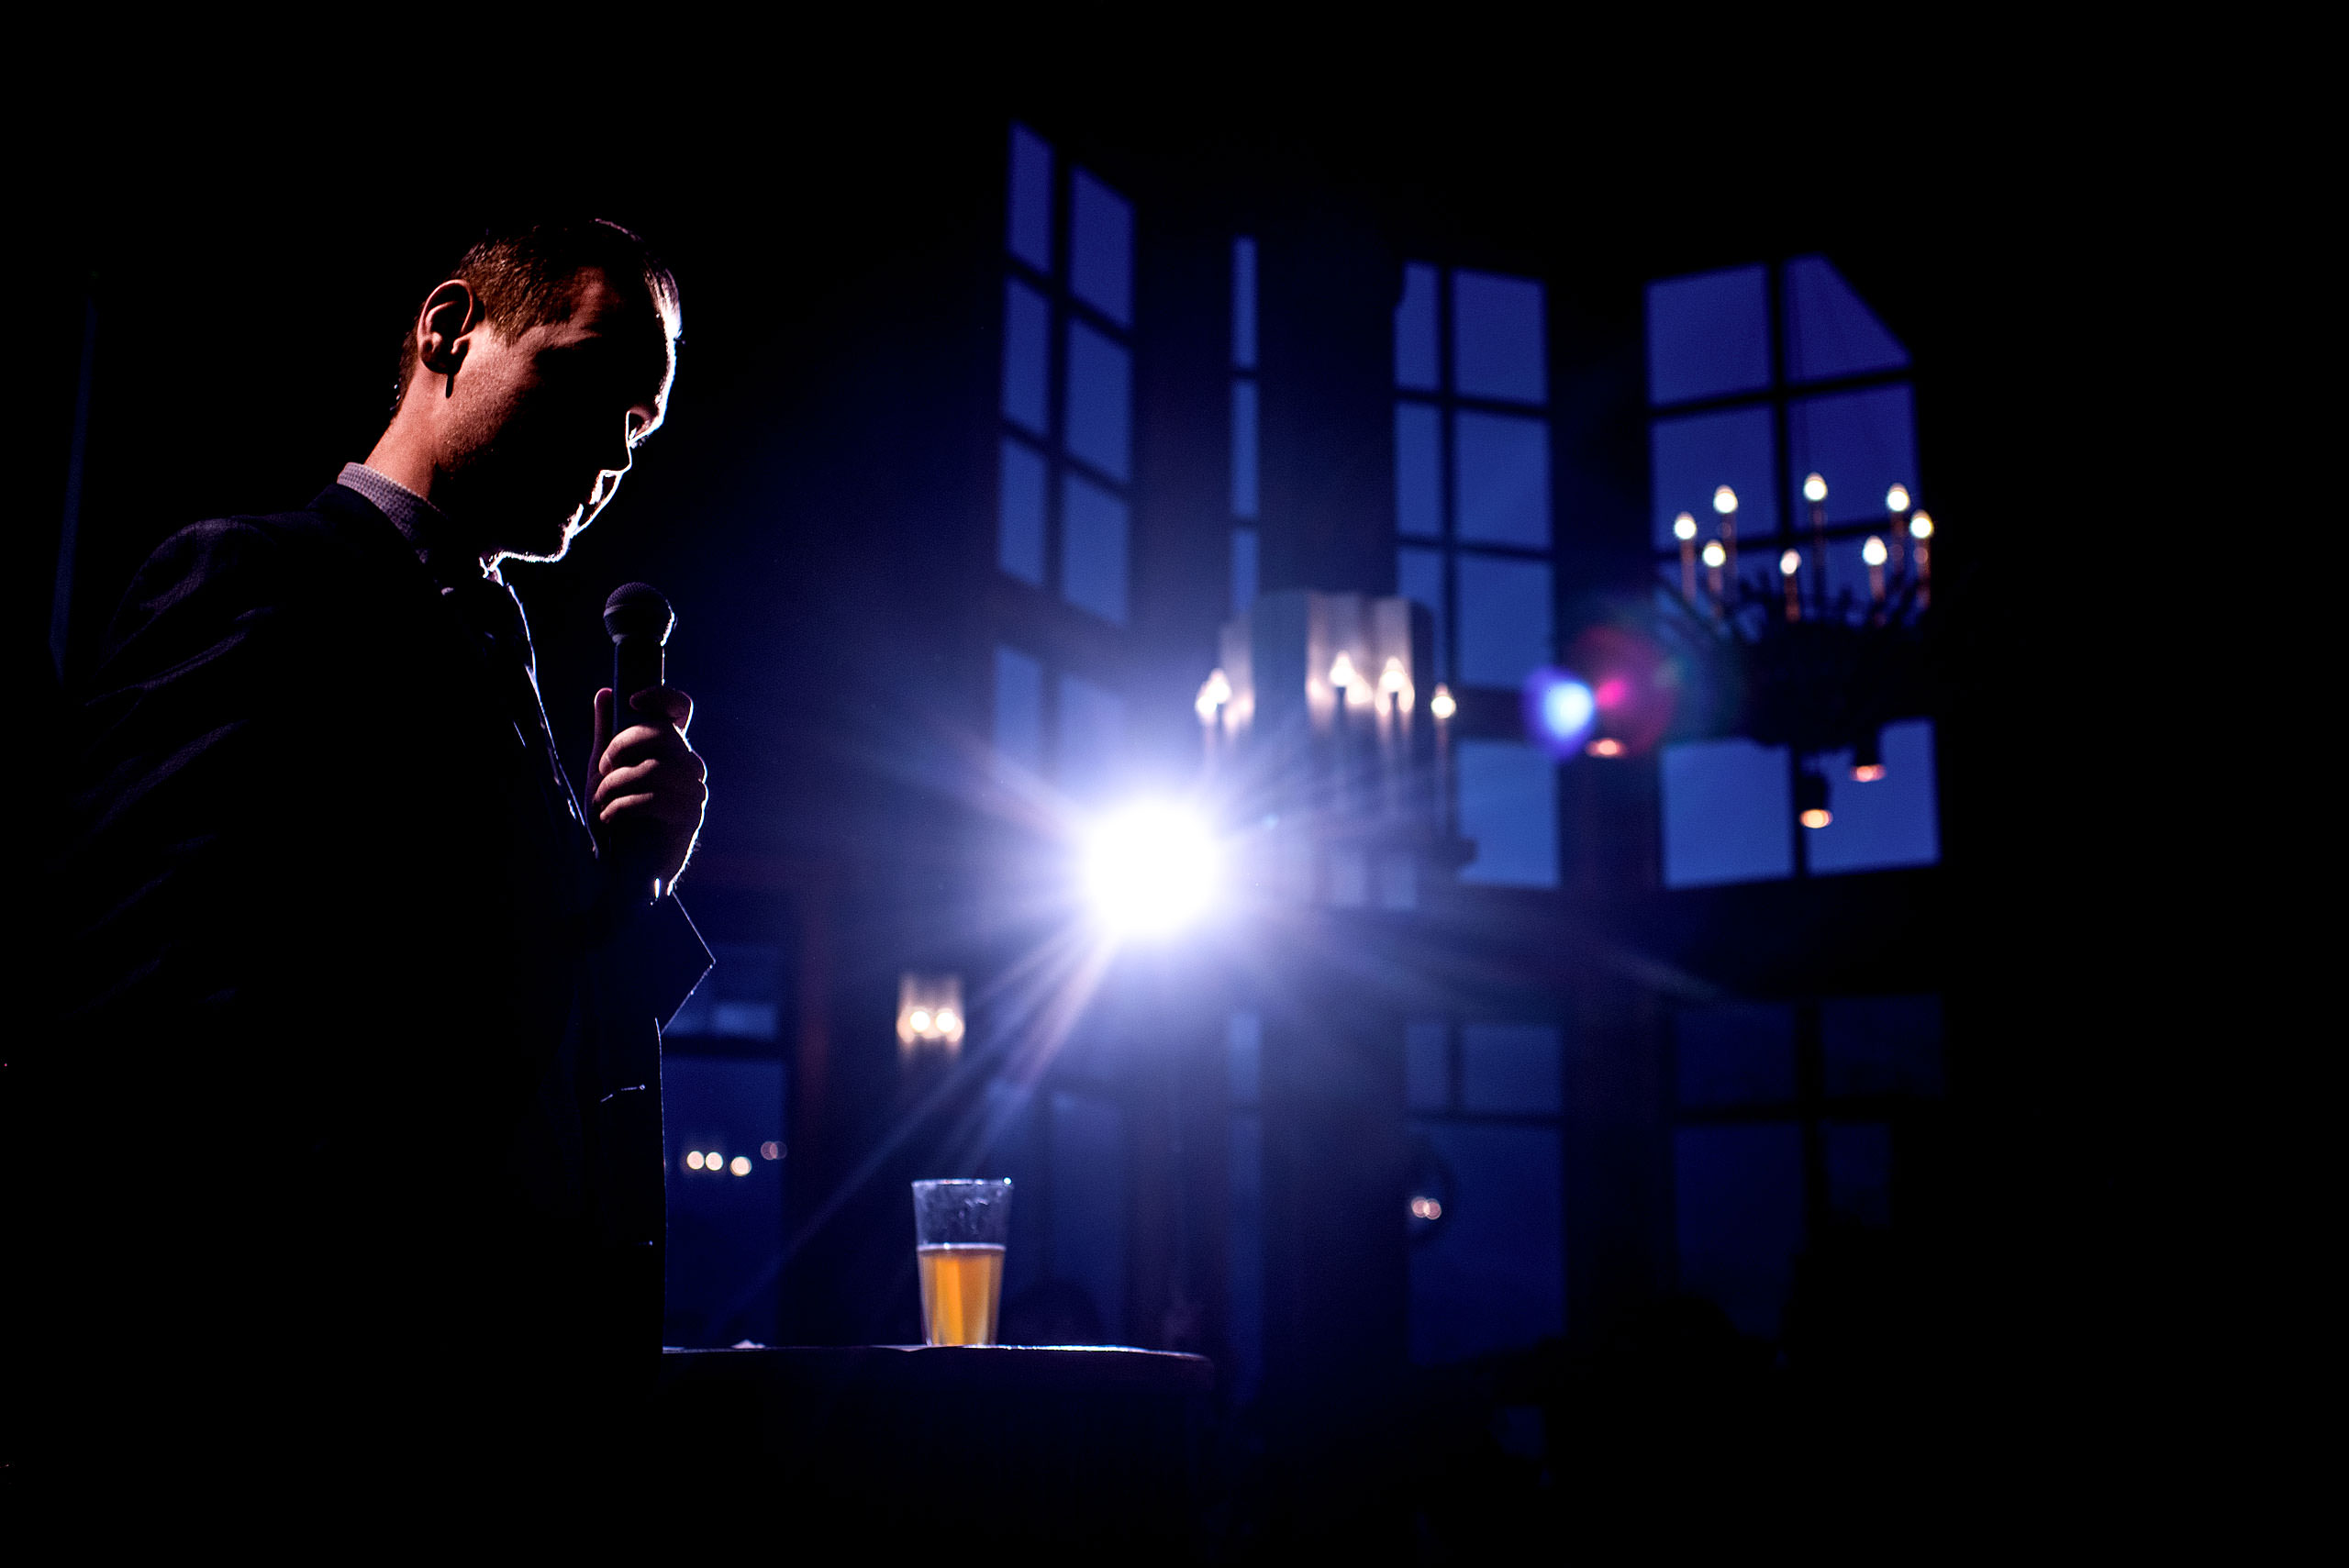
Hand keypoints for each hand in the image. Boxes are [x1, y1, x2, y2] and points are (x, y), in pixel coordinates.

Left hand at [591, 685, 707, 892]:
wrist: (622, 868)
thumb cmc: (617, 818)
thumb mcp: (603, 772)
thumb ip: (607, 734)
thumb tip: (606, 693)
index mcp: (670, 748)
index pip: (680, 709)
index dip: (663, 696)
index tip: (633, 701)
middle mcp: (688, 765)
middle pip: (662, 733)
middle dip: (621, 746)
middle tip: (603, 768)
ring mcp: (694, 791)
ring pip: (656, 767)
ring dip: (617, 783)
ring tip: (602, 802)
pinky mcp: (691, 818)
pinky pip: (656, 799)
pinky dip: (624, 807)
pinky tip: (610, 818)